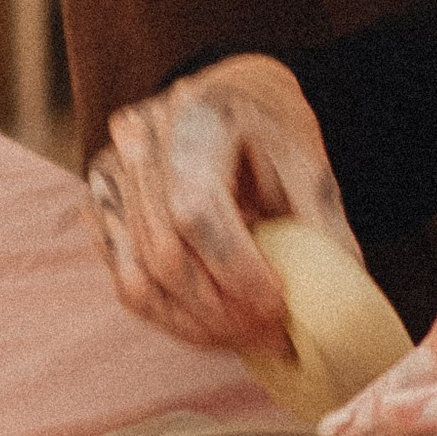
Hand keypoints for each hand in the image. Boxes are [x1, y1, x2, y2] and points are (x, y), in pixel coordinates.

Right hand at [86, 55, 358, 351]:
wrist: (226, 97)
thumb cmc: (271, 132)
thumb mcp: (308, 165)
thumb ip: (322, 230)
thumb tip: (338, 310)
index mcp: (198, 114)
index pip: (197, 208)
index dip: (236, 271)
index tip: (278, 307)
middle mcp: (141, 136)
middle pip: (166, 252)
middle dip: (221, 311)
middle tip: (270, 338)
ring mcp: (109, 169)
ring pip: (140, 278)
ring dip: (196, 325)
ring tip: (245, 338)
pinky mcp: (98, 203)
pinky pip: (125, 281)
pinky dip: (170, 317)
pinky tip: (212, 325)